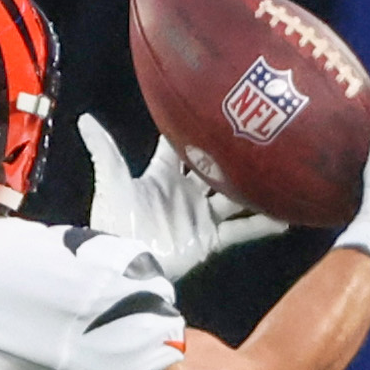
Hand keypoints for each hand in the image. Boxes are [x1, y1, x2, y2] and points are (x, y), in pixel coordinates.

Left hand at [77, 115, 277, 282]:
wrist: (124, 262)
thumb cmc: (115, 221)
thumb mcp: (111, 181)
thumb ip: (104, 150)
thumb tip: (84, 119)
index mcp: (161, 176)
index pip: (177, 148)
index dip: (188, 130)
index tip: (211, 107)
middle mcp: (184, 193)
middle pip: (214, 168)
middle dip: (232, 153)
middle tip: (259, 131)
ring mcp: (199, 215)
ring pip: (234, 196)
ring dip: (254, 186)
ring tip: (281, 169)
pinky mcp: (210, 239)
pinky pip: (242, 231)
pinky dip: (262, 225)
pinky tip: (286, 216)